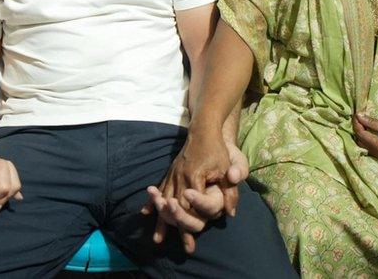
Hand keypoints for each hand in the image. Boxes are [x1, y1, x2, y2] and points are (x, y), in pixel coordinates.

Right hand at [142, 135, 247, 252]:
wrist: (203, 130)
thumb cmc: (217, 150)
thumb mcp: (227, 169)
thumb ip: (230, 191)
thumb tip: (231, 212)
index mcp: (193, 177)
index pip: (189, 205)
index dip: (189, 222)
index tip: (190, 240)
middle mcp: (179, 177)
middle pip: (175, 206)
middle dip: (176, 228)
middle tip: (181, 246)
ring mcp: (172, 174)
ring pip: (164, 200)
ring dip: (161, 220)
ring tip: (157, 239)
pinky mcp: (170, 172)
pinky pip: (160, 189)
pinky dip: (153, 202)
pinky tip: (146, 213)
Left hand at [353, 113, 377, 165]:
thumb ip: (374, 123)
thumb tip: (359, 116)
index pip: (361, 135)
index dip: (357, 124)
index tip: (356, 115)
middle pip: (361, 144)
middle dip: (358, 131)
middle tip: (359, 120)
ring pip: (367, 149)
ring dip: (364, 138)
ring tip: (365, 127)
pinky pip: (375, 153)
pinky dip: (371, 144)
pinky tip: (374, 137)